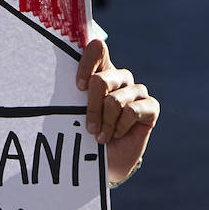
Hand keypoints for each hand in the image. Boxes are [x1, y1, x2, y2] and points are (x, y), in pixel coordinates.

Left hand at [77, 39, 159, 184]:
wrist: (106, 161)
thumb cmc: (86, 133)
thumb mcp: (73, 113)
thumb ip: (70, 95)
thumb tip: (58, 83)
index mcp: (100, 71)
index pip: (97, 48)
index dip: (86, 63)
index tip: (78, 87)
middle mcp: (120, 77)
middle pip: (101, 81)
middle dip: (91, 108)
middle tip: (89, 127)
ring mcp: (136, 91)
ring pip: (114, 100)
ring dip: (105, 123)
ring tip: (101, 137)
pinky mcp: (150, 106)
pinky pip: (132, 111)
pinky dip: (120, 127)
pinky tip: (118, 135)